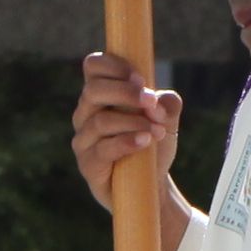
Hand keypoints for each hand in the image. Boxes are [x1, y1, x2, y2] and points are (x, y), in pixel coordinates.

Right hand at [69, 55, 198, 250]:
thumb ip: (167, 103)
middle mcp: (86, 113)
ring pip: (101, 121)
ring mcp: (83, 139)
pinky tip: (145, 142)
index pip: (93, 66)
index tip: (141, 78)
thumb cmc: (153, 144)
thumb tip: (157, 101)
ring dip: (133, 122)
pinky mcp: (88, 164)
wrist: (151, 185)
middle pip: (94, 90)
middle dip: (126, 93)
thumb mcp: (166, 119)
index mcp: (100, 95)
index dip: (114, 66)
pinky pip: (103, 149)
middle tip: (150, 101)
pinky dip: (127, 142)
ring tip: (157, 131)